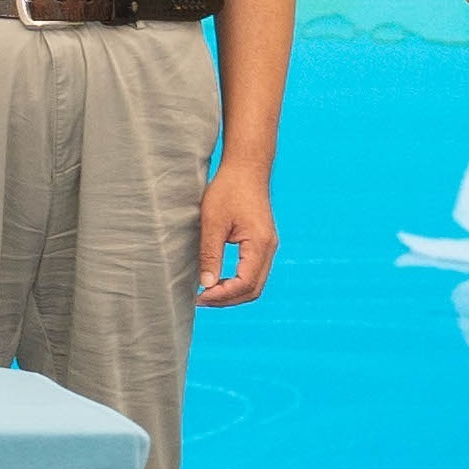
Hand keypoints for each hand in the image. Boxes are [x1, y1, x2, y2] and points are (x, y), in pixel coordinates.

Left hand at [197, 153, 277, 307]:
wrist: (246, 168)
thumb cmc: (228, 190)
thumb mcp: (212, 221)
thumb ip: (210, 254)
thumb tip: (207, 284)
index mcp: (260, 244)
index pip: (245, 283)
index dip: (222, 295)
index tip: (199, 297)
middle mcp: (269, 249)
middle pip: (253, 289)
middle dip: (227, 299)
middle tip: (200, 300)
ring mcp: (268, 247)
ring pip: (255, 283)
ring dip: (232, 293)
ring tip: (207, 293)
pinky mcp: (262, 243)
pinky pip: (253, 272)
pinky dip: (237, 282)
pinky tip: (218, 281)